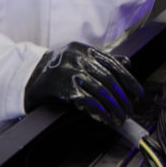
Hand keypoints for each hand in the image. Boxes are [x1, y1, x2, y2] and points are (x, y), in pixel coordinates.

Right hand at [24, 42, 142, 126]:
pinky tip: (105, 117)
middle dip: (122, 98)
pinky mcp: (62, 86)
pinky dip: (99, 110)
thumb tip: (127, 63)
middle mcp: (78, 56)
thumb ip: (102, 61)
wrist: (28, 76)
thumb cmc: (57, 70)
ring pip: (100, 90)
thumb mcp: (79, 59)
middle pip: (108, 79)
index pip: (113, 64)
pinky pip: (86, 99)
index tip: (137, 95)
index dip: (128, 81)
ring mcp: (69, 70)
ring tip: (119, 118)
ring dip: (113, 107)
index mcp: (85, 49)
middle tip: (129, 111)